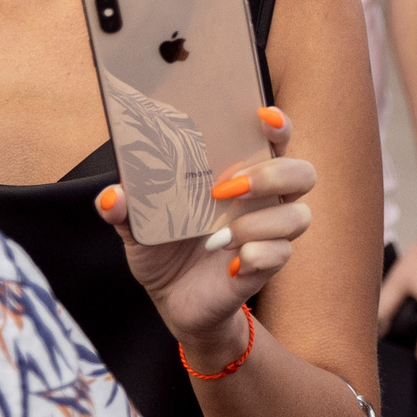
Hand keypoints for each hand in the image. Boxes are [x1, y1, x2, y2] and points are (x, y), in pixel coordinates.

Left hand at [98, 106, 315, 360]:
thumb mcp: (137, 224)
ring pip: (297, 215)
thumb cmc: (164, 247)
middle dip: (273, 175)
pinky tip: (229, 264)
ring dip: (258, 223)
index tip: (262, 117)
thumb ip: (125, 207)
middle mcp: (264, 198)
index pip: (275, 137)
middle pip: (302, 173)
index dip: (278, 124)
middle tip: (227, 188)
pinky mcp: (266, 265)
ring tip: (218, 236)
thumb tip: (114, 196)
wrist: (172, 299)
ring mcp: (270, 232)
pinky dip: (254, 256)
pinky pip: (280, 254)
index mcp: (240, 172)